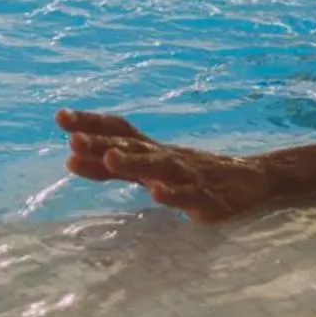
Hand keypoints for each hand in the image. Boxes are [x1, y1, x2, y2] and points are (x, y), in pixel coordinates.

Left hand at [57, 109, 274, 221]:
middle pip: (134, 145)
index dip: (92, 123)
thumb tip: (70, 158)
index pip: (120, 131)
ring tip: (111, 158)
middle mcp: (168, 157)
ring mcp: (189, 176)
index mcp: (153, 150)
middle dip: (104, 142)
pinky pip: (190, 195)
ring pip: (161, 165)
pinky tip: (157, 193)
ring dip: (136, 161)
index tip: (60, 117)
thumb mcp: (151, 170)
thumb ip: (112, 168)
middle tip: (73, 139)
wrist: (255, 180)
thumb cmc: (195, 174)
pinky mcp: (208, 198)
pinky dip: (173, 194)